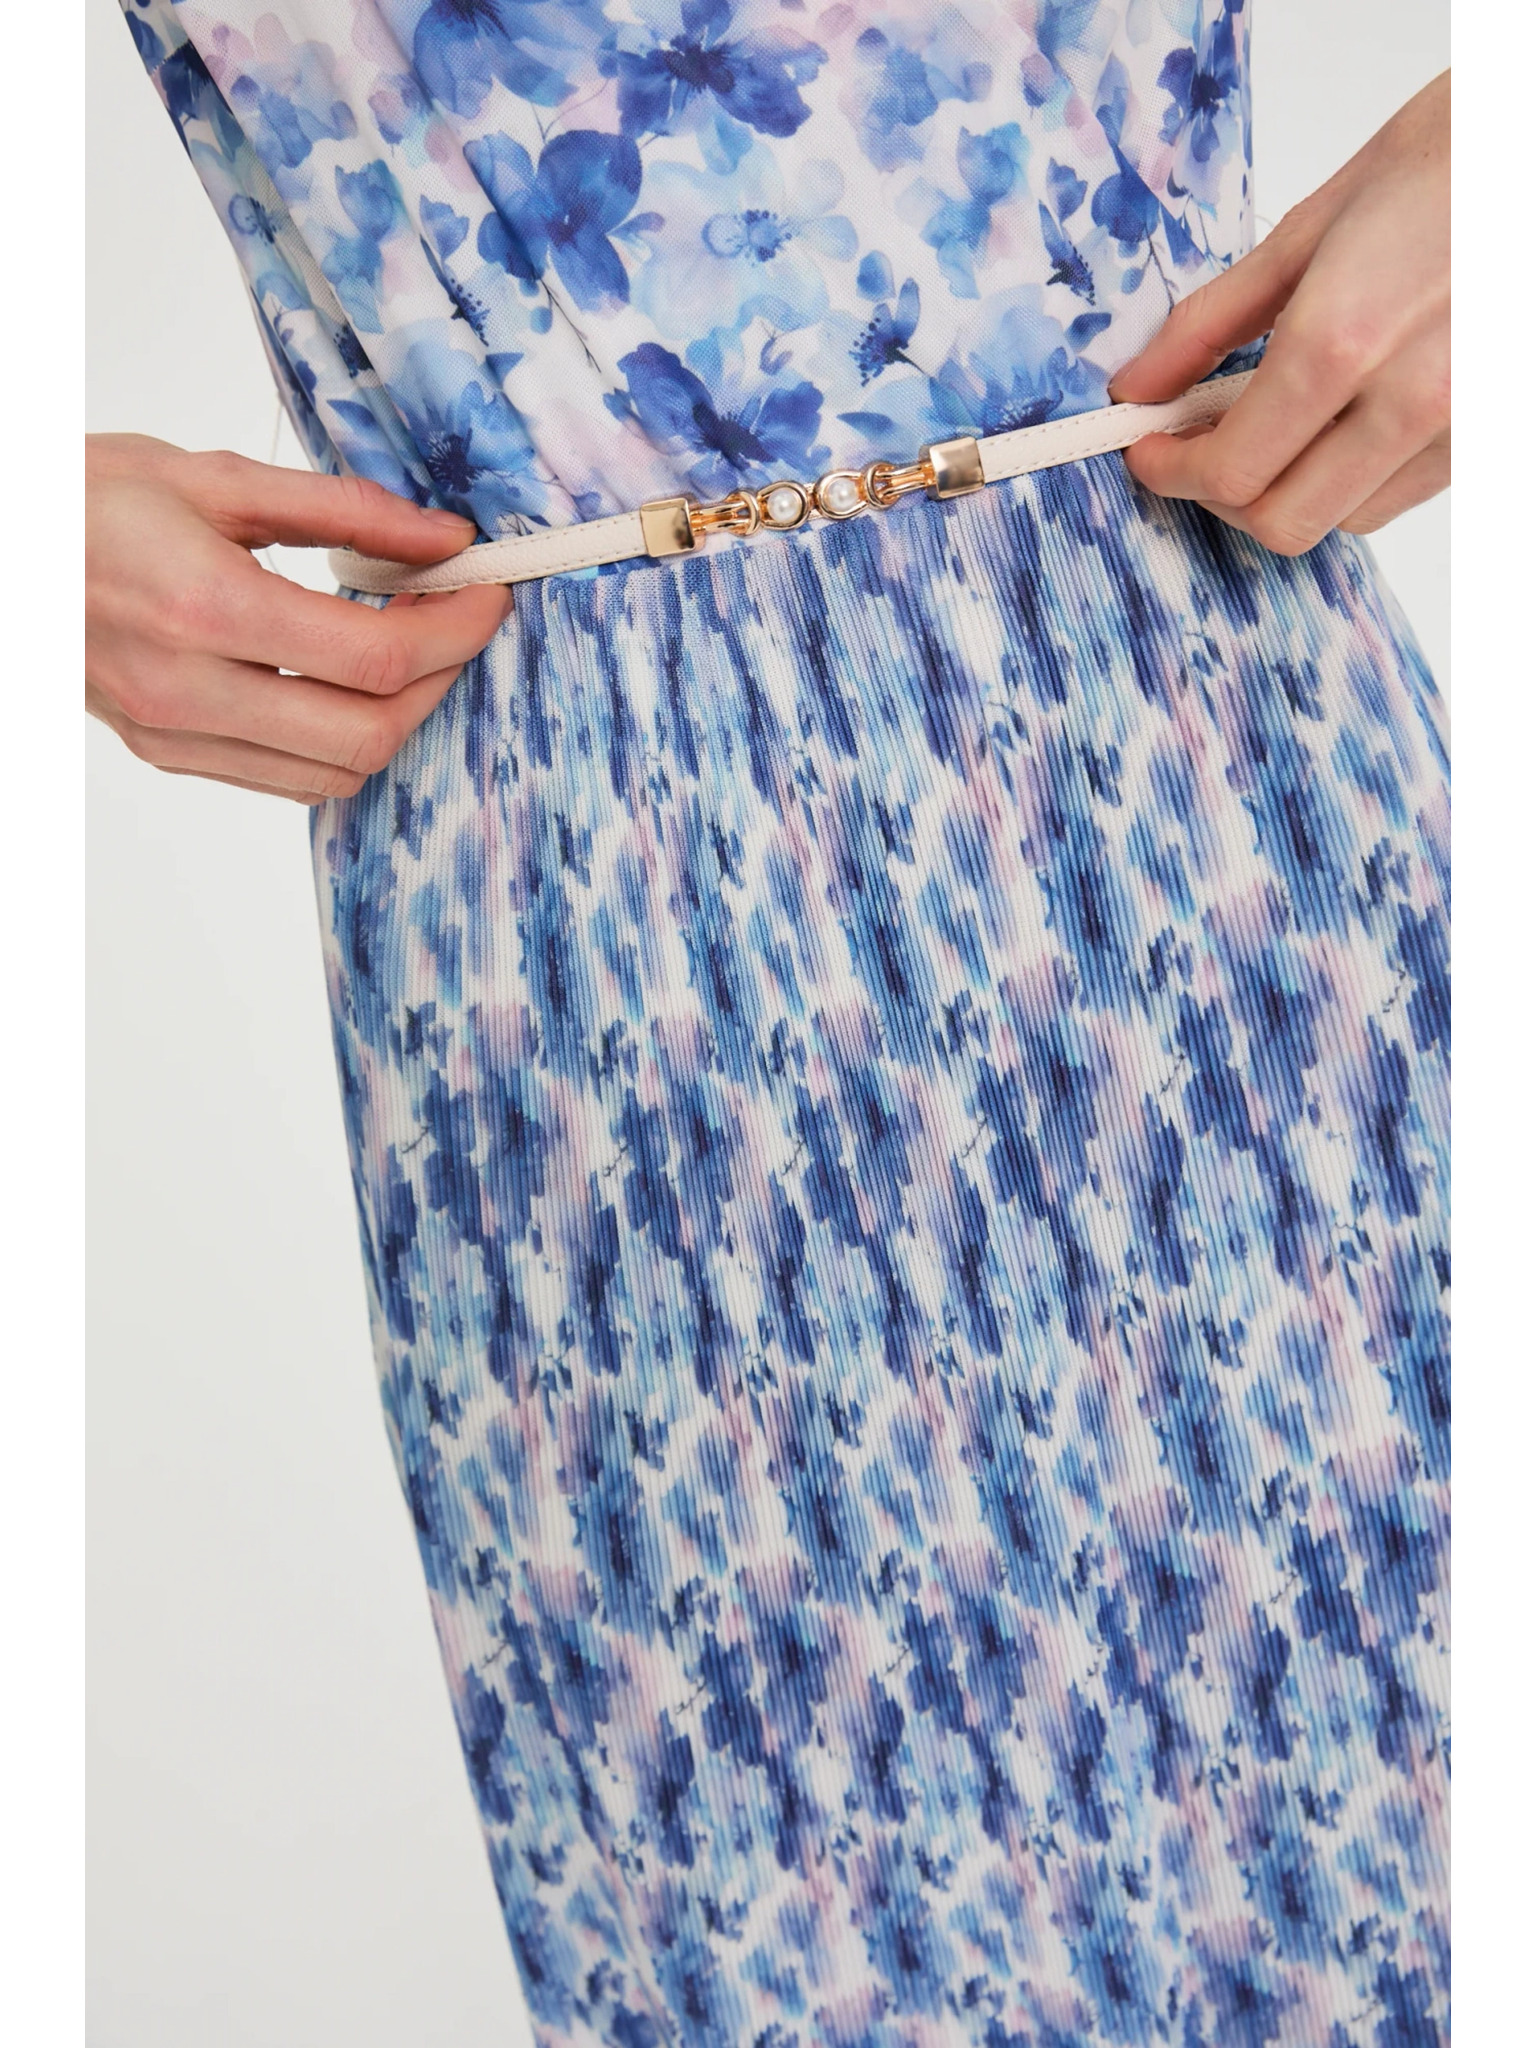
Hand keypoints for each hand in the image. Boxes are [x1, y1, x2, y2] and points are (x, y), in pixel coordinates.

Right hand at [87, 434, 511, 802]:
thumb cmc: (86, 501)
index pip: (374, 659)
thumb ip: (344, 510)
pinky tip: (345, 684)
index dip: (454, 632)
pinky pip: (289, 781)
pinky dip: (340, 743)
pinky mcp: (169, 755)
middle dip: (439, 681)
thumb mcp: (215, 478)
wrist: (0, 551)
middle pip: (369, 732)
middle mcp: (189, 690)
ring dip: (395, 719)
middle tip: (457, 623)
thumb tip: (444, 539)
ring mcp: (176, 735)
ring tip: (406, 652)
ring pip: (336, 773)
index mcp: (204, 608)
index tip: (486, 593)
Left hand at [1109, 70, 1448, 555]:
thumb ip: (1210, 324)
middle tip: (1196, 448)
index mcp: (1342, 341)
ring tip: (1271, 426)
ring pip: (1340, 519)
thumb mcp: (1309, 228)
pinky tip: (1335, 420)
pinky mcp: (1483, 438)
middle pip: (1281, 520)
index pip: (1232, 469)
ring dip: (1286, 490)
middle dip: (1221, 496)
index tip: (1150, 449)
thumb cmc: (1445, 161)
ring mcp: (1455, 428)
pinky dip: (1347, 479)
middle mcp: (1406, 402)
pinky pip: (1395, 495)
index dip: (1172, 472)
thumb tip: (1139, 385)